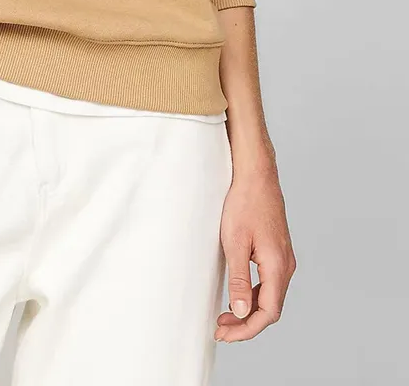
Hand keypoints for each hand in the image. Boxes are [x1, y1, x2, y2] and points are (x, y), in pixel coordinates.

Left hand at [214, 160, 296, 342]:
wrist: (255, 173)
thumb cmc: (244, 202)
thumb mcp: (235, 243)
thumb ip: (239, 280)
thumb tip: (242, 313)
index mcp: (277, 266)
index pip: (268, 313)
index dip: (247, 329)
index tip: (225, 334)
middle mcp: (286, 265)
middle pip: (271, 308)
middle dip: (246, 324)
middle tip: (221, 329)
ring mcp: (283, 257)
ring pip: (270, 296)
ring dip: (249, 310)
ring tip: (225, 316)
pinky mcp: (277, 250)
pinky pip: (269, 282)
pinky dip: (254, 294)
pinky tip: (238, 295)